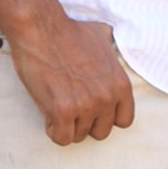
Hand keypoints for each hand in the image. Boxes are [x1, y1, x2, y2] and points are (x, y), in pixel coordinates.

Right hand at [8, 17, 134, 145]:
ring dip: (67, 125)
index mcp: (120, 84)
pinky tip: (49, 113)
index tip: (94, 110)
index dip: (107, 117)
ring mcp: (86, 106)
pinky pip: (61, 138)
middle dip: (86, 122)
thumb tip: (112, 45)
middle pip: (101, 132)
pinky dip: (53, 129)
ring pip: (79, 136)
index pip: (124, 121)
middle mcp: (107, 98)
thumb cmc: (69, 32)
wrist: (43, 30)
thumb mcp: (103, 36)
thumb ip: (112, 48)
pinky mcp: (63, 111)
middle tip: (72, 107)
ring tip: (58, 104)